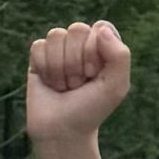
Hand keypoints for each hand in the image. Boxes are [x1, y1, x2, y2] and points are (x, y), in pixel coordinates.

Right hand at [26, 20, 130, 145]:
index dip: (95, 53)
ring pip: (56, 36)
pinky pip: (39, 47)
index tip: (95, 75)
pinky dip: (46, 70)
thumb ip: (120, 55)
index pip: (99, 28)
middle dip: (78, 62)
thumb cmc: (92, 109)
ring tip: (65, 86)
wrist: (63, 130)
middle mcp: (81, 43)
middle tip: (79, 84)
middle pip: (77, 29)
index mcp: (103, 46)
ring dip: (61, 68)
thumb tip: (99, 28)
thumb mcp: (116, 86)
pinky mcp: (38, 55)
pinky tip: (50, 84)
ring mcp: (59, 48)